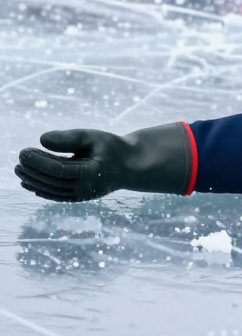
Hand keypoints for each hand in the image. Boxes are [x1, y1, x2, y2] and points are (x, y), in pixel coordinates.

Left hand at [16, 124, 192, 201]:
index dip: (40, 162)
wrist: (128, 165)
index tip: (24, 151)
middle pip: (52, 182)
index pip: (60, 170)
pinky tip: (28, 181)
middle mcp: (86, 188)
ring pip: (51, 191)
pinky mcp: (78, 198)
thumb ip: (69, 137)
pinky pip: (55, 195)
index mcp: (93, 173)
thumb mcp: (93, 137)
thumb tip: (41, 139)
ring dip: (33, 180)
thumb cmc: (111, 147)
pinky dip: (40, 189)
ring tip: (19, 169)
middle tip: (19, 158)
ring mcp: (82, 196)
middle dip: (33, 170)